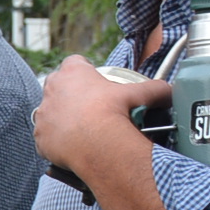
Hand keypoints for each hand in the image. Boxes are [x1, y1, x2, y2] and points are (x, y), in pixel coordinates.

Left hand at [31, 56, 167, 173]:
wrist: (96, 143)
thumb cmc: (114, 112)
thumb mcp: (138, 95)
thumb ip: (154, 89)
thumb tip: (170, 90)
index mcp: (73, 72)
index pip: (75, 63)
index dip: (85, 71)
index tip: (95, 82)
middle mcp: (52, 89)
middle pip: (60, 87)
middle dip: (72, 95)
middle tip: (92, 109)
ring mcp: (43, 112)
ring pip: (52, 112)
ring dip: (63, 119)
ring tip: (82, 130)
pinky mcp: (40, 136)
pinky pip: (48, 137)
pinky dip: (59, 142)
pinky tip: (73, 147)